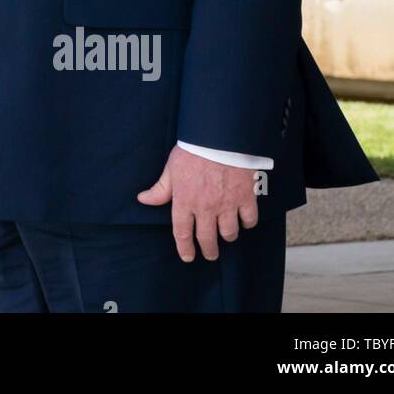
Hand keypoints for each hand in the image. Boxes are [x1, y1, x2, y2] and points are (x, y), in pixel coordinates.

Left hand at [137, 144, 259, 261]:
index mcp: (184, 201)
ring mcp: (227, 204)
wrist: (218, 137)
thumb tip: (143, 199)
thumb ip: (160, 189)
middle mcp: (206, 207)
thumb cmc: (192, 151)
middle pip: (207, 239)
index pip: (182, 233)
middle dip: (208, 250)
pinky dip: (247, 223)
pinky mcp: (245, 198)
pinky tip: (243, 220)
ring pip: (229, 233)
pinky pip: (249, 220)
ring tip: (225, 235)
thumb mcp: (171, 169)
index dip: (185, 249)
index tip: (188, 256)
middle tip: (210, 254)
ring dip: (227, 236)